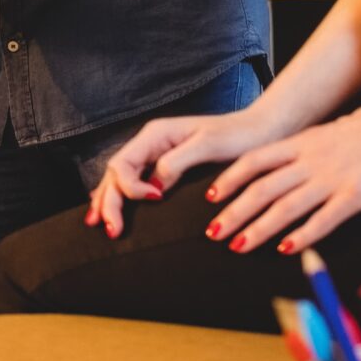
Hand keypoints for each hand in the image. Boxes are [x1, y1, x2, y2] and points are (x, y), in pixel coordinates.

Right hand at [85, 94, 308, 238]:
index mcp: (156, 134)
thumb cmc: (238, 136)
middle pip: (116, 173)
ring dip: (108, 200)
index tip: (154, 200)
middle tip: (112, 230)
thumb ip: (176, 163)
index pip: (124, 164)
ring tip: (98, 223)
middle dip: (108, 201)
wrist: (262, 131)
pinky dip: (121, 197)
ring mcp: (156, 153)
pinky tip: (115, 210)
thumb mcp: (208, 146)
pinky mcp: (166, 165)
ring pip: (120, 178)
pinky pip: (134, 181)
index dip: (130, 186)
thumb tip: (153, 187)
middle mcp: (150, 142)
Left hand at [196, 93, 360, 257]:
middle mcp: (315, 156)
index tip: (211, 195)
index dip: (231, 178)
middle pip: (262, 186)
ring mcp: (336, 175)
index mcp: (310, 139)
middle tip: (212, 232)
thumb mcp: (349, 126)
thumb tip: (319, 146)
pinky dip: (303, 236)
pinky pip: (325, 219)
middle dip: (234, 211)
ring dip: (258, 228)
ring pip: (285, 205)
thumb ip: (328, 140)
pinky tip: (287, 251)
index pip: (257, 159)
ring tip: (237, 246)